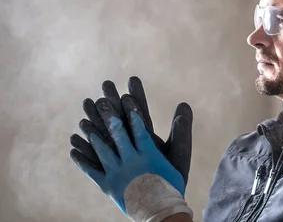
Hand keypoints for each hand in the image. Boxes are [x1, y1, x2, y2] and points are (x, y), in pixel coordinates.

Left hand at [72, 96, 193, 220]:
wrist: (160, 213)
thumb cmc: (172, 186)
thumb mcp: (180, 158)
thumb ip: (181, 132)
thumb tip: (185, 106)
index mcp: (148, 153)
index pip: (139, 126)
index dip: (132, 110)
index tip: (126, 96)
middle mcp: (131, 160)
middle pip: (118, 134)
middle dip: (108, 116)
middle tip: (101, 101)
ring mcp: (117, 173)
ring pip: (102, 149)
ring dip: (92, 134)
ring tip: (83, 121)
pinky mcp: (107, 185)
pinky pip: (91, 170)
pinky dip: (82, 159)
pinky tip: (73, 148)